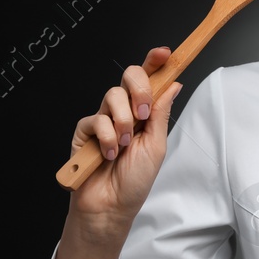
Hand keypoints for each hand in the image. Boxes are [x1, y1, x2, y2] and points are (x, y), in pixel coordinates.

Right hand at [67, 46, 182, 236]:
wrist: (111, 205)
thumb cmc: (135, 180)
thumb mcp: (156, 145)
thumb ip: (161, 113)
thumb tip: (173, 84)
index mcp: (144, 113)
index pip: (149, 79)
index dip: (155, 62)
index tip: (165, 53)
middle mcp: (124, 111)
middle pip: (129, 76)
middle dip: (139, 89)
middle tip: (143, 112)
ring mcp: (103, 119)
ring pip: (112, 96)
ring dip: (123, 121)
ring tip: (124, 145)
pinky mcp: (84, 130)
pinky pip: (95, 119)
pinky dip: (106, 137)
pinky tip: (108, 154)